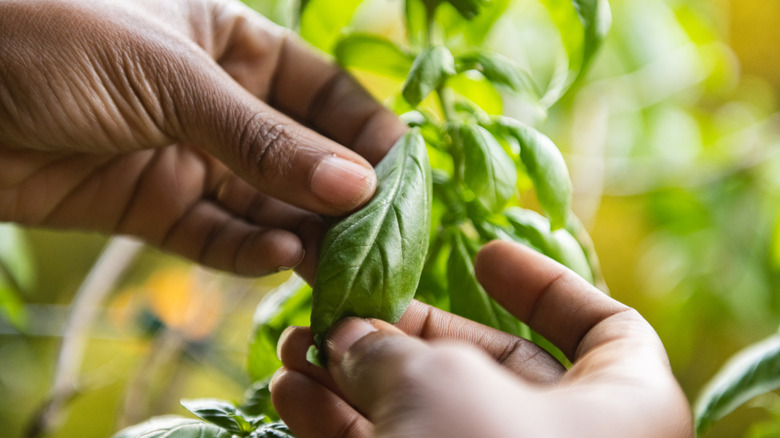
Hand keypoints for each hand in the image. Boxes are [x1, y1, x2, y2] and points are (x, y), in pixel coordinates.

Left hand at [0, 0, 404, 279]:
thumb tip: (356, 185)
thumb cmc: (48, 40)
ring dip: (303, 234)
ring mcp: (188, 156)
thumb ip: (263, 139)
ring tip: (338, 266)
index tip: (403, 177)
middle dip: (341, 197)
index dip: (367, 132)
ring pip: (265, 203)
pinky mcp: (153, 206)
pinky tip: (279, 261)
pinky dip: (248, 252)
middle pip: (302, 156)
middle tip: (378, 241)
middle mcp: (219, 101)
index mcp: (231, 40)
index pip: (323, 91)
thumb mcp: (171, 77)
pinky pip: (216, 236)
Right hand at [271, 240, 693, 437]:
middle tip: (341, 310)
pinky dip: (346, 429)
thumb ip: (395, 349)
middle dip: (406, 335)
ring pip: (429, 415)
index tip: (482, 251)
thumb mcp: (441, 385)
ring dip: (357, 380)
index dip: (544, 283)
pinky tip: (292, 394)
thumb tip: (349, 336)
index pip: (604, 325)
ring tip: (296, 347)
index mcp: (622, 407)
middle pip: (490, 366)